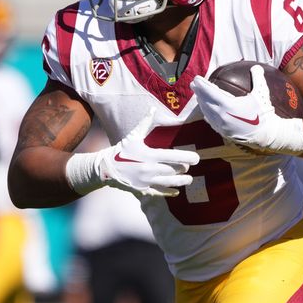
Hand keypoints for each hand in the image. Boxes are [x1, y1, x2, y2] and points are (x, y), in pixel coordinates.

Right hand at [66, 108, 199, 196]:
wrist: (106, 167)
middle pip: (174, 170)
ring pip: (169, 182)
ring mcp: (146, 181)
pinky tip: (176, 192)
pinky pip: (159, 192)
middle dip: (184, 168)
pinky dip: (169, 192)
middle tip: (189, 167)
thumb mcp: (134, 135)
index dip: (187, 157)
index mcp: (149, 154)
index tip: (196, 158)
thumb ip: (146, 123)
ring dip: (181, 181)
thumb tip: (154, 110)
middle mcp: (149, 168)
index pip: (174, 156)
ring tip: (189, 179)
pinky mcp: (142, 189)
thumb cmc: (122, 149)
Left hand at [190, 65, 302, 154]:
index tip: (196, 79)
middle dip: (199, 92)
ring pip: (207, 112)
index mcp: (229, 105)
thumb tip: (256, 66)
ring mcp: (222, 125)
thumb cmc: (264, 114)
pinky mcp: (224, 132)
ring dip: (202, 102)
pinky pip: (211, 121)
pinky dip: (207, 114)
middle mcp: (222, 116)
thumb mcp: (262, 93)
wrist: (266, 135)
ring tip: (198, 95)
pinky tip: (205, 111)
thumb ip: (258, 78)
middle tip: (193, 84)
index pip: (211, 93)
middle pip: (206, 102)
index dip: (202, 85)